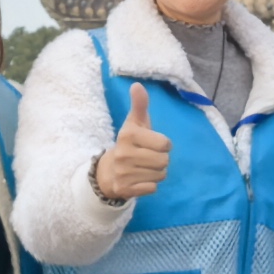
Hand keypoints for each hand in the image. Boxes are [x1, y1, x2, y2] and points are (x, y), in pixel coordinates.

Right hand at [91, 82, 171, 202]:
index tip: (153, 144)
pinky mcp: (125, 189)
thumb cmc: (130, 143)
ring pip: (160, 175)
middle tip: (149, 157)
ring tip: (144, 168)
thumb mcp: (135, 123)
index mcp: (128, 135)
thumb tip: (137, 85)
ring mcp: (123, 173)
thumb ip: (140, 105)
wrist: (109, 170)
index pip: (165, 144)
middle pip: (164, 161)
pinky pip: (152, 188)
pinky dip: (150, 185)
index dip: (164, 144)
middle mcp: (124, 154)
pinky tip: (140, 179)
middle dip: (161, 160)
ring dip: (156, 173)